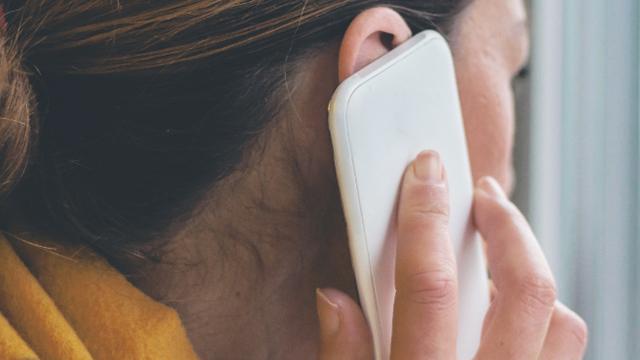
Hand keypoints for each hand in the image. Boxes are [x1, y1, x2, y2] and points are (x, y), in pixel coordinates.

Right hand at [316, 150, 587, 358]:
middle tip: (483, 194)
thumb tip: (333, 298)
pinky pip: (562, 346)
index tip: (424, 173)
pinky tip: (505, 303)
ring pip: (560, 318)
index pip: (429, 286)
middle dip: (505, 225)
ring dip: (530, 267)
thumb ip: (343, 354)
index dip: (424, 219)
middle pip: (523, 289)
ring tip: (500, 242)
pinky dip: (543, 312)